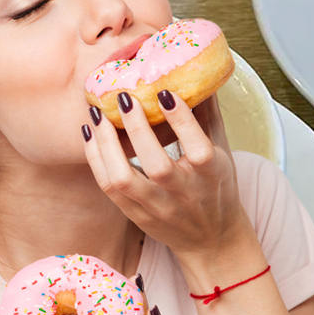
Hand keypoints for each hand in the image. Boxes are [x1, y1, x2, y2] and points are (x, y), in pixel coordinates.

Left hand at [83, 91, 250, 259]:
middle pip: (157, 165)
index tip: (164, 92)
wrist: (212, 240)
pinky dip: (96, 159)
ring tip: (97, 115)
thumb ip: (208, 115)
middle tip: (123, 97)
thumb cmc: (218, 188)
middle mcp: (184, 193)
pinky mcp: (137, 216)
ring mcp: (158, 207)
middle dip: (137, 128)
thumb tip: (199, 74)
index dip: (181, 120)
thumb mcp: (223, 152)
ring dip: (106, 144)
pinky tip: (90, 134)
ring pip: (124, 179)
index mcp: (211, 175)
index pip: (197, 148)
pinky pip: (108, 188)